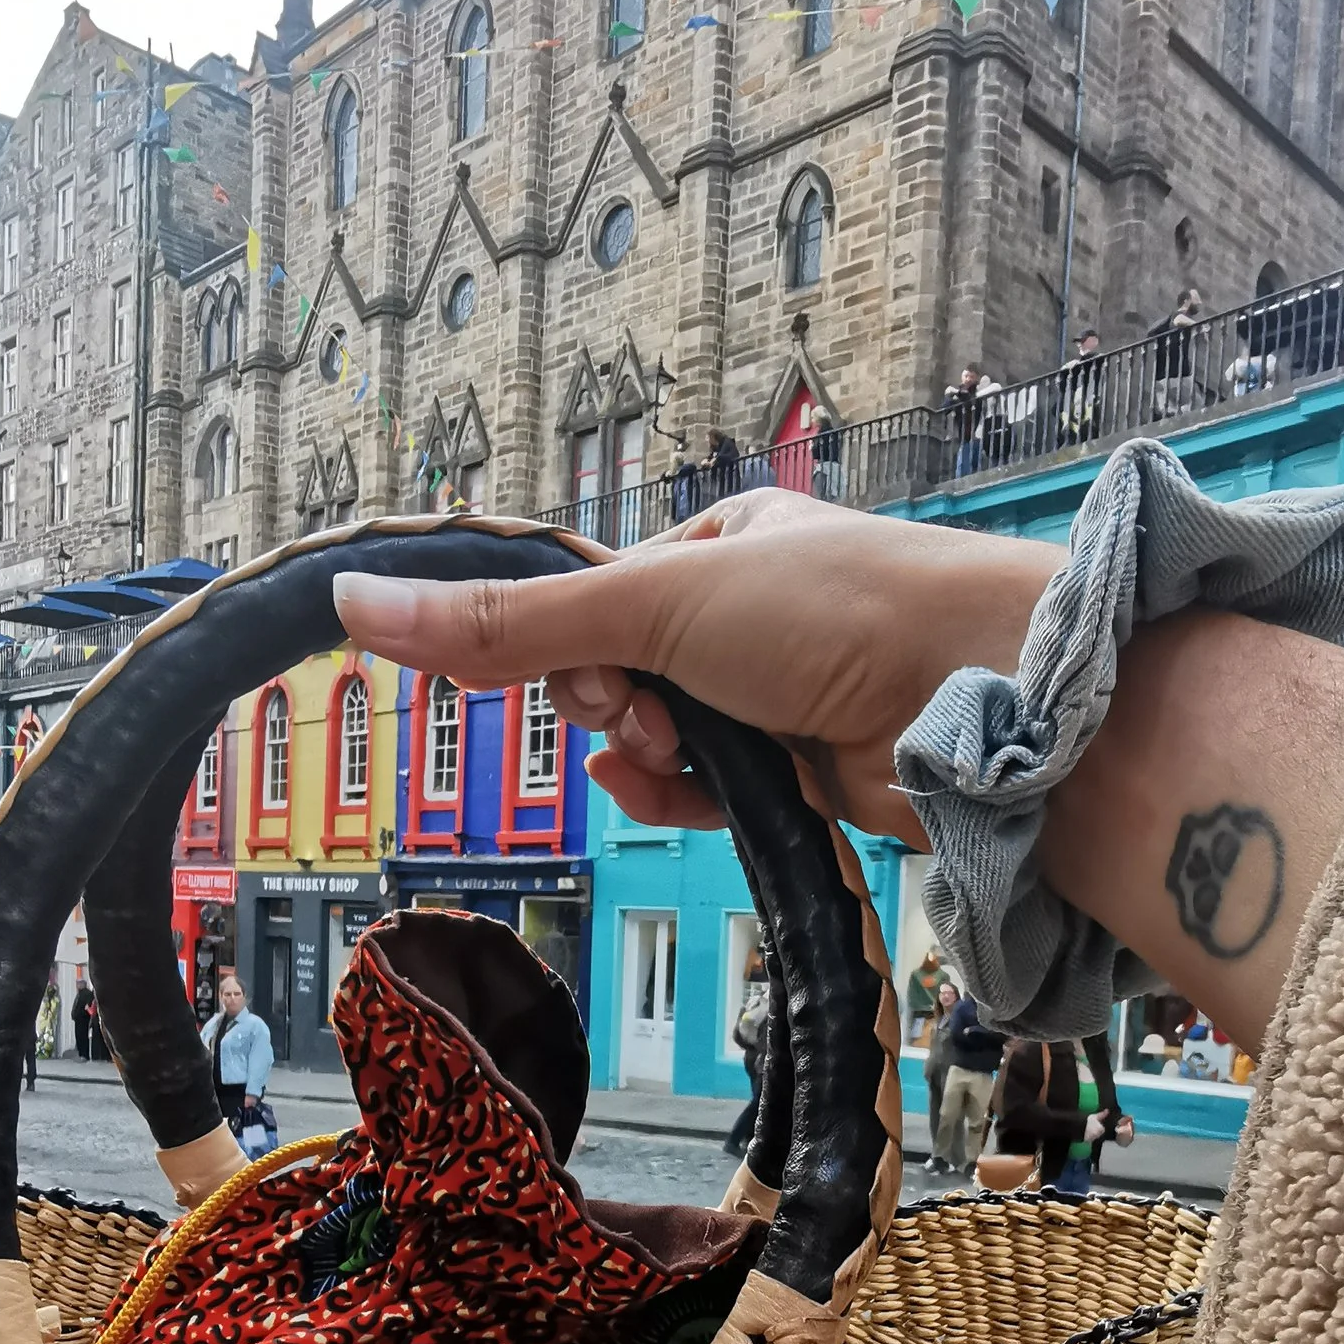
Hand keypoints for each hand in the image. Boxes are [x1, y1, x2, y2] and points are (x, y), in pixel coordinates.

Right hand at [333, 494, 1057, 837]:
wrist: (986, 704)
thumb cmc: (847, 615)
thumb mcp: (656, 603)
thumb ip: (511, 625)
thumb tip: (358, 604)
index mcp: (720, 542)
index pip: (593, 598)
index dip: (565, 647)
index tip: (581, 680)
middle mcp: (749, 614)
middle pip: (617, 675)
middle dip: (613, 708)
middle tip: (649, 718)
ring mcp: (778, 697)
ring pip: (659, 743)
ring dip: (647, 760)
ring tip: (680, 758)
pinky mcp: (804, 773)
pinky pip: (709, 796)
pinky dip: (682, 800)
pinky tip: (676, 794)